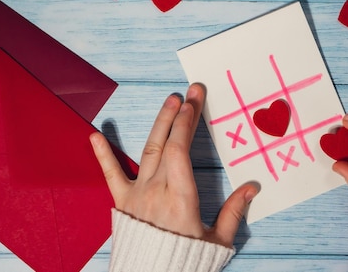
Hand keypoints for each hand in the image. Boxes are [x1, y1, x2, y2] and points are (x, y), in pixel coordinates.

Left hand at [89, 83, 258, 247]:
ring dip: (158, 125)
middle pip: (166, 144)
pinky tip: (95, 135)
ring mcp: (137, 195)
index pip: (182, 150)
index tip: (195, 101)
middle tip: (187, 92)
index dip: (188, 122)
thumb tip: (252, 188)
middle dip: (178, 115)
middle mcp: (157, 191)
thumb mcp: (217, 241)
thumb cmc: (185, 261)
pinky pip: (112, 176)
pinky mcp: (123, 203)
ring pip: (147, 152)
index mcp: (181, 198)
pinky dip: (104, 155)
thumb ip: (234, 212)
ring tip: (168, 102)